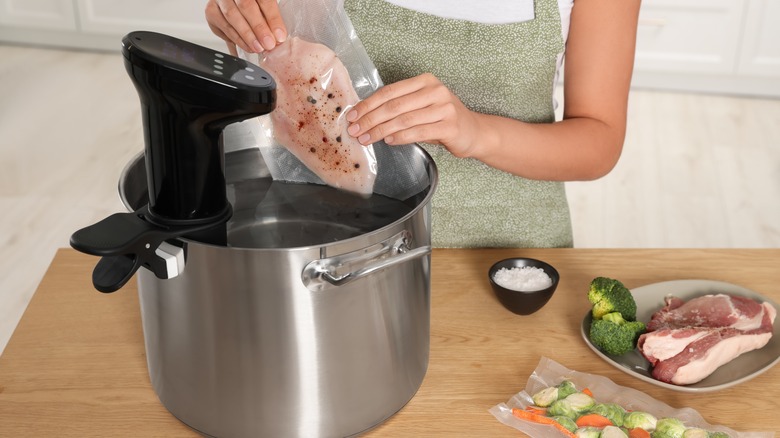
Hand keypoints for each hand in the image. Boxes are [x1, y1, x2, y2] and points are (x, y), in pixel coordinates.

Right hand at [205, 0, 286, 55]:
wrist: (233, 5)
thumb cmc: (253, 8)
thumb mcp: (263, 9)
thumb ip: (270, 19)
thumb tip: (278, 38)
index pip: (264, 0)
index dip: (273, 18)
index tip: (279, 35)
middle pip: (246, 6)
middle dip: (259, 28)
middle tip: (268, 44)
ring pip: (232, 16)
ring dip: (247, 36)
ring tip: (258, 48)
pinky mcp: (211, 10)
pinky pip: (223, 26)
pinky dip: (236, 39)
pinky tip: (246, 46)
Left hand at [346, 73, 481, 157]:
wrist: (474, 131)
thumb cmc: (442, 120)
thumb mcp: (421, 106)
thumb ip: (399, 107)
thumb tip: (365, 116)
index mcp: (425, 81)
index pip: (389, 92)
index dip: (368, 104)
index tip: (352, 116)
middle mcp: (435, 90)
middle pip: (393, 106)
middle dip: (370, 119)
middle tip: (355, 131)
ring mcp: (444, 108)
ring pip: (403, 120)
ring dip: (380, 131)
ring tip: (366, 139)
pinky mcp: (449, 126)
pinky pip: (418, 132)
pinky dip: (400, 138)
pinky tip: (388, 141)